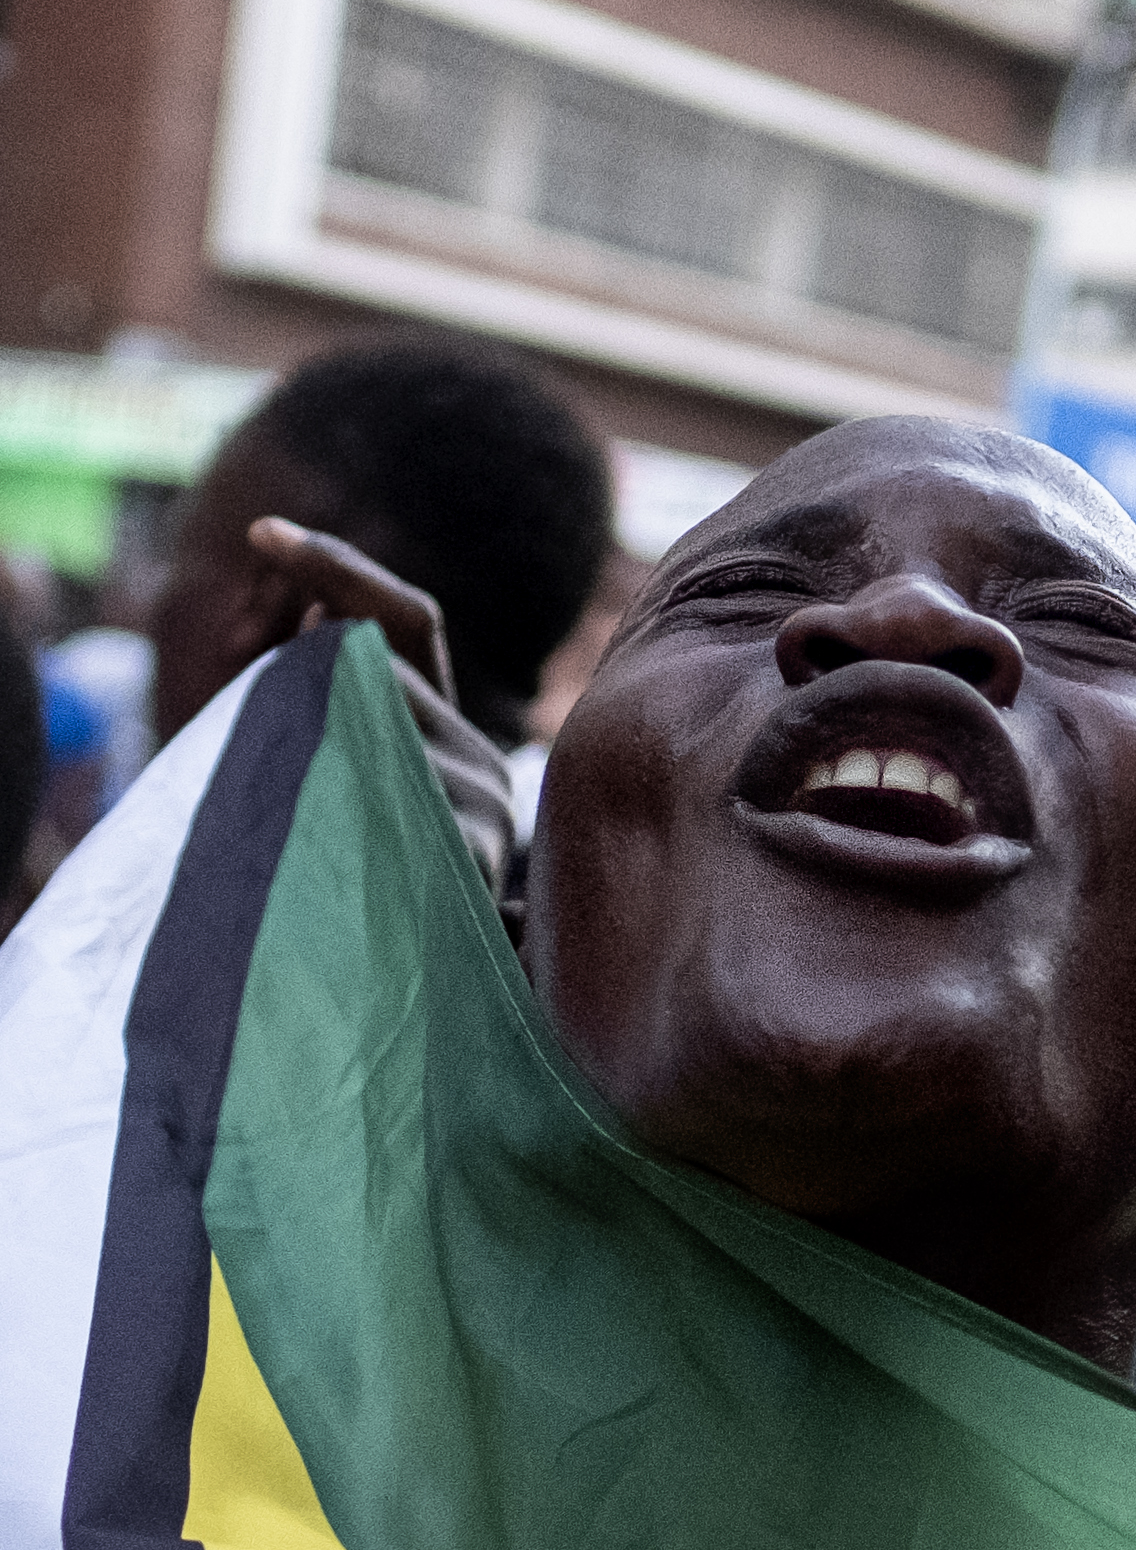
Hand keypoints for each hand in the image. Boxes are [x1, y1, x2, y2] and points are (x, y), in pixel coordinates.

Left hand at [248, 517, 512, 897]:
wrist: (387, 1017)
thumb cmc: (334, 900)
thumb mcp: (315, 771)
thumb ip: (319, 686)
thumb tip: (313, 600)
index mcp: (450, 741)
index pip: (404, 621)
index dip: (337, 567)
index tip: (260, 532)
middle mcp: (480, 764)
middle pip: (367, 663)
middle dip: (289, 667)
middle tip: (240, 715)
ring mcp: (480, 806)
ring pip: (362, 713)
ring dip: (296, 736)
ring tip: (275, 805)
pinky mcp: (468, 852)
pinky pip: (379, 774)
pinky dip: (333, 786)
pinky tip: (320, 821)